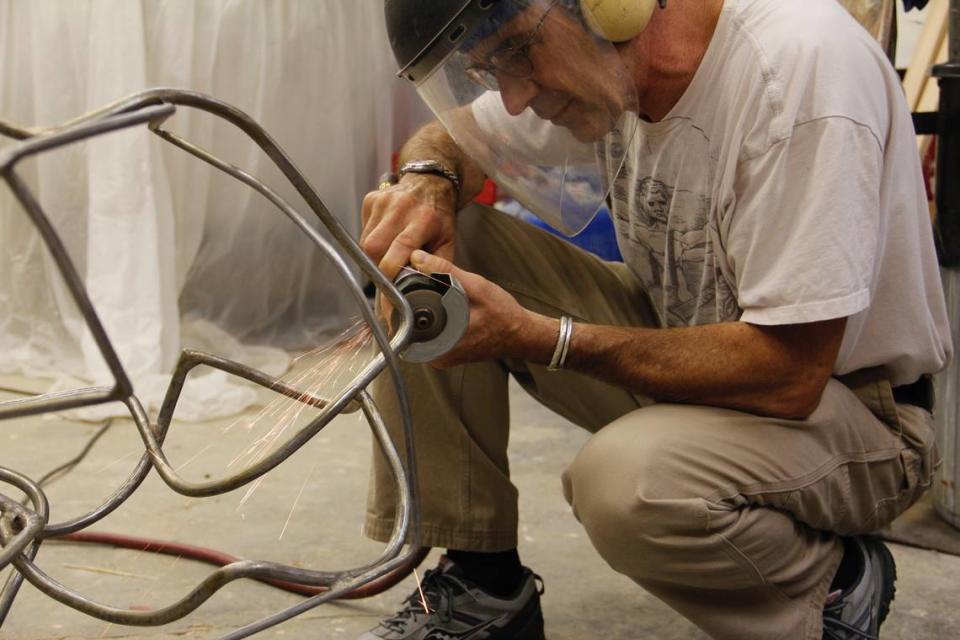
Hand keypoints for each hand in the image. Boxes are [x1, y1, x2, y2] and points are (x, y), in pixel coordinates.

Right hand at [360, 174, 457, 279]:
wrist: (431, 183)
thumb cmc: (439, 216)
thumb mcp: (447, 242)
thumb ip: (436, 267)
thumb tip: (424, 289)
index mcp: (424, 219)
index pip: (400, 248)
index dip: (390, 271)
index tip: (390, 289)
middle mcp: (401, 207)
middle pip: (374, 247)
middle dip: (378, 266)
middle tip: (389, 273)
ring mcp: (383, 201)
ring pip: (365, 242)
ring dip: (374, 255)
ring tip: (390, 253)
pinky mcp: (371, 200)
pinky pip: (363, 230)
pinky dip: (371, 240)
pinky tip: (386, 237)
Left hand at [408, 249, 554, 367]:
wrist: (521, 334)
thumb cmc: (503, 314)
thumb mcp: (475, 287)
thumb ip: (445, 271)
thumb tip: (416, 257)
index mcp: (438, 347)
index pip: (403, 322)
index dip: (398, 298)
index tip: (402, 279)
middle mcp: (435, 357)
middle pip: (406, 324)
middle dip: (407, 300)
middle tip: (413, 278)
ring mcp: (439, 356)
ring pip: (416, 327)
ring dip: (417, 306)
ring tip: (422, 285)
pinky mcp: (444, 351)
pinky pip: (427, 330)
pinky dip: (429, 313)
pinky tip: (434, 299)